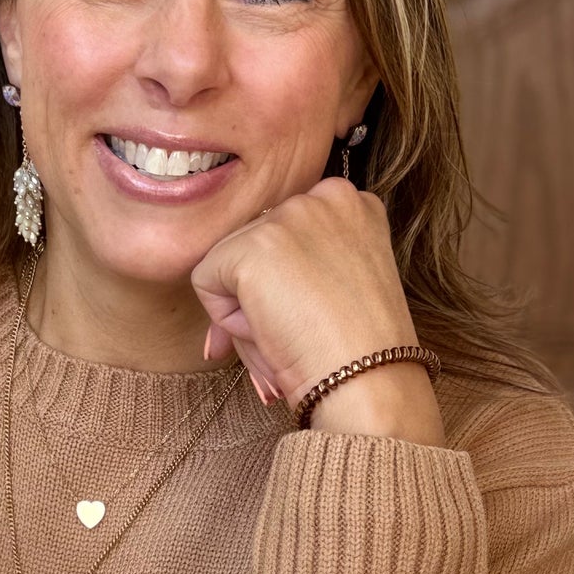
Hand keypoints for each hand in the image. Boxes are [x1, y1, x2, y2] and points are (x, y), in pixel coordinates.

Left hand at [191, 178, 435, 430]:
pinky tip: (270, 331)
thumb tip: (223, 316)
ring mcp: (288, 216)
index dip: (282, 280)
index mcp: (351, 203)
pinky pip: (205, 281)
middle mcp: (322, 195)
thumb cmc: (360, 352)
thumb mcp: (335, 290)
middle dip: (260, 293)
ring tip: (290, 333)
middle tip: (298, 332)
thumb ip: (292, 274)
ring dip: (246, 307)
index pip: (284, 233)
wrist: (369, 378)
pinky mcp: (254, 245)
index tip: (308, 313)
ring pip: (228, 261)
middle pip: (253, 242)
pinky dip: (226, 319)